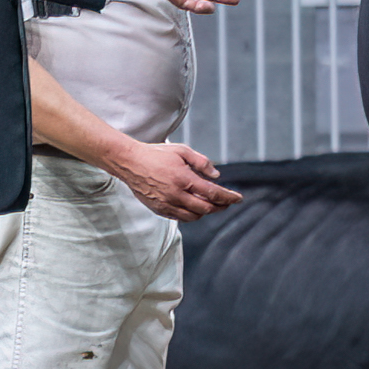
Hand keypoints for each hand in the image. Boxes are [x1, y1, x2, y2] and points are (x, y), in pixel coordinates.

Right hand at [110, 139, 240, 219]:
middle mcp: (176, 195)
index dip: (228, 197)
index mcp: (184, 179)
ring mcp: (166, 204)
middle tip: (227, 202)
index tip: (238, 198)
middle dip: (220, 207)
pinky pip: (180, 218)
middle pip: (206, 208)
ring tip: (212, 205)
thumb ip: (202, 162)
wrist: (130, 163)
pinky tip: (194, 207)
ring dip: (206, 212)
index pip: (213, 193)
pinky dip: (191, 215)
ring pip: (194, 217)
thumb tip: (216, 175)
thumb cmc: (156, 154)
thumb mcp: (182, 151)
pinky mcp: (159, 210)